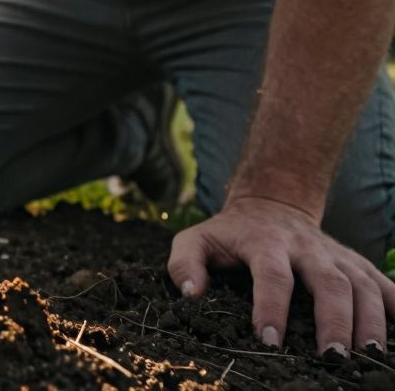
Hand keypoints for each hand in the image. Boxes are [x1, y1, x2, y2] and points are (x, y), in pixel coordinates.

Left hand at [167, 196, 394, 354]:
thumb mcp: (196, 239)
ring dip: (371, 320)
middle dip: (334, 320)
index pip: (271, 276)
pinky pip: (384, 282)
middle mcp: (307, 248)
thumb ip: (185, 264)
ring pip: (363, 284)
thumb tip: (190, 295)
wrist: (269, 204)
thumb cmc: (228, 234)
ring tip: (370, 355)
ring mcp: (336, 254)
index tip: (269, 340)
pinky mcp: (356, 262)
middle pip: (330, 282)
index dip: (271, 308)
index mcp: (265, 243)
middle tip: (333, 357)